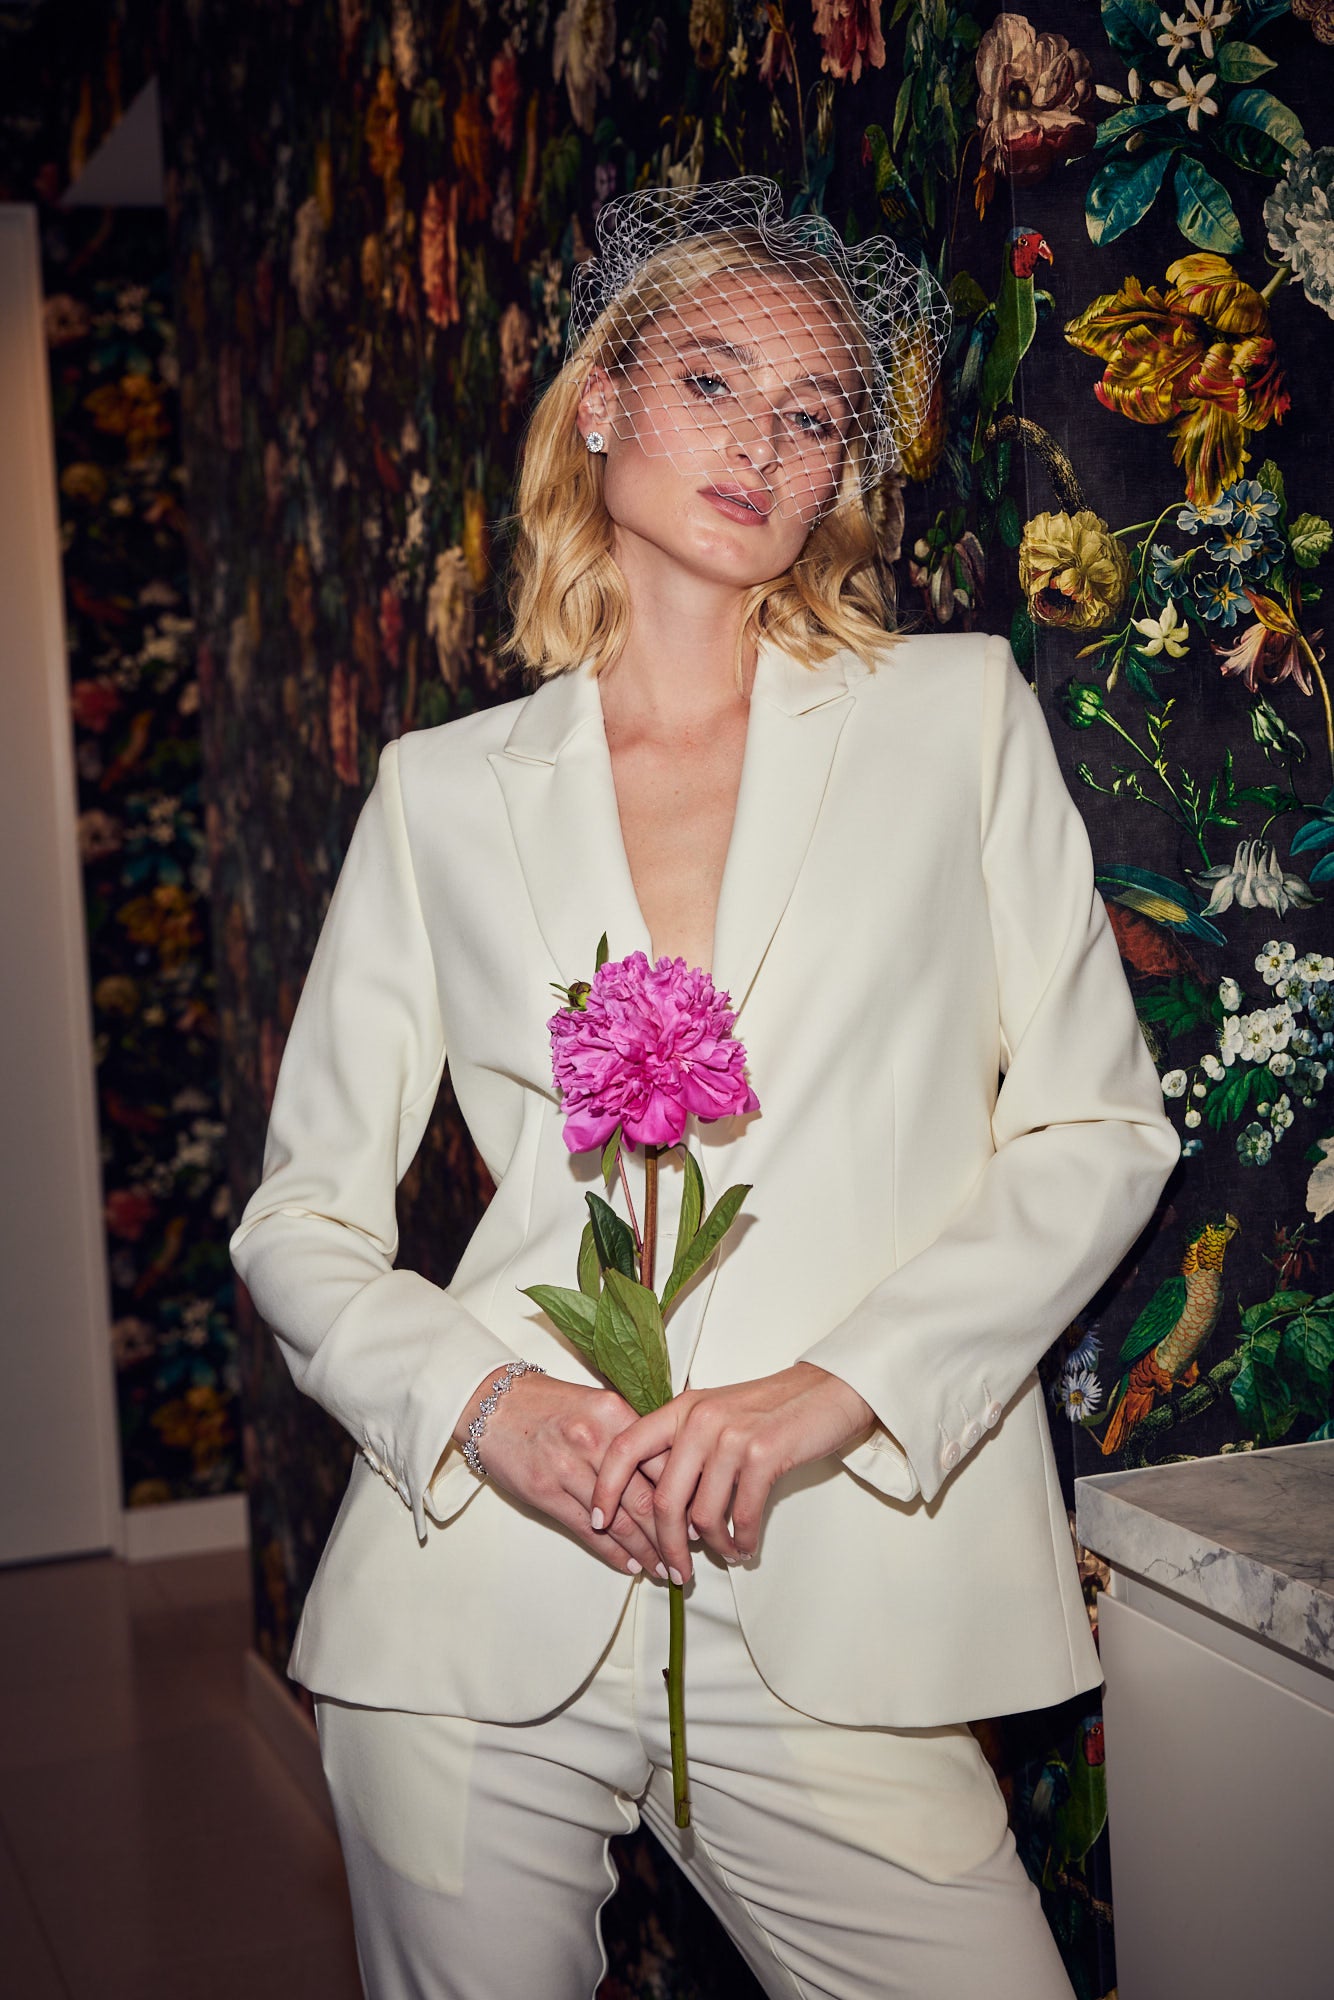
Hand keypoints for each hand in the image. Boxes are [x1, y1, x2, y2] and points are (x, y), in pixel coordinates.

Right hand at [452, 1370, 670, 1578]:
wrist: (494, 1404)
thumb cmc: (548, 1405)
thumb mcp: (599, 1405)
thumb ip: (633, 1434)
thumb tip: (675, 1469)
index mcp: (615, 1414)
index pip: (665, 1459)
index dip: (688, 1493)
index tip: (703, 1515)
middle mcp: (596, 1440)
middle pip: (647, 1496)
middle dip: (673, 1533)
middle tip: (690, 1555)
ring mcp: (569, 1467)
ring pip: (621, 1519)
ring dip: (647, 1551)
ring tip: (666, 1569)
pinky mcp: (546, 1491)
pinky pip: (588, 1531)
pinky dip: (613, 1552)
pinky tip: (630, 1565)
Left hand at [588, 1362, 876, 1584]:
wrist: (828, 1391)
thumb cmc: (771, 1409)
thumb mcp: (716, 1415)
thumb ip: (686, 1448)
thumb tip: (664, 1508)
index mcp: (681, 1409)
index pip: (625, 1448)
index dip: (606, 1488)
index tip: (599, 1521)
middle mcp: (699, 1420)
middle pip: (663, 1499)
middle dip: (665, 1546)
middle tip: (674, 1572)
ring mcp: (730, 1437)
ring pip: (701, 1515)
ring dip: (711, 1547)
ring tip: (724, 1554)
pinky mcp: (763, 1455)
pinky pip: (740, 1516)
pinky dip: (741, 1540)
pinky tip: (745, 1545)